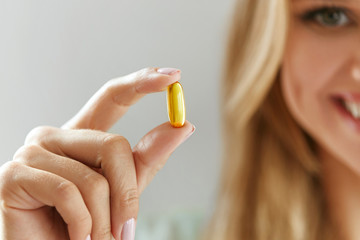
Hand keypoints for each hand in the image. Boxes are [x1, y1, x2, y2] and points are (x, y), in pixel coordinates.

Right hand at [0, 67, 194, 239]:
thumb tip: (185, 126)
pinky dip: (82, 225)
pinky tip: (76, 236)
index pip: (111, 98)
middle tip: (126, 229)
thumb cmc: (87, 225)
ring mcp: (31, 152)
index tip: (172, 76)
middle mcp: (54, 136)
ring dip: (104, 219)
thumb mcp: (123, 188)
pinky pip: (68, 192)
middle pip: (114, 145)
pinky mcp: (14, 175)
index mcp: (80, 136)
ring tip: (95, 238)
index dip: (140, 84)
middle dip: (128, 193)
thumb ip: (148, 158)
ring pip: (94, 177)